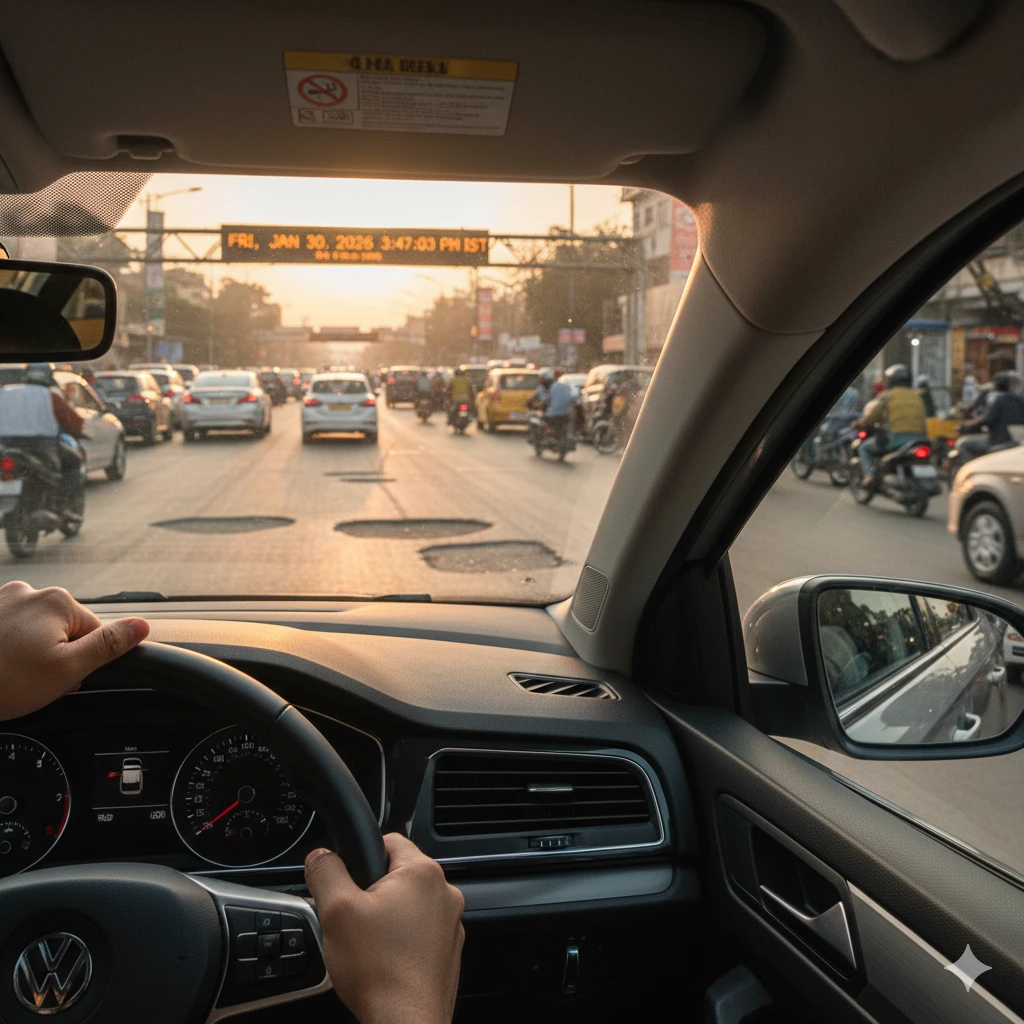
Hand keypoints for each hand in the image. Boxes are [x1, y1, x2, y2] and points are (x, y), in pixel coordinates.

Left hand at [0, 581, 149, 720]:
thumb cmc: (2, 683)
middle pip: (63, 628)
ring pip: (35, 630)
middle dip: (55, 655)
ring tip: (11, 676)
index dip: (82, 660)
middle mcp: (28, 591)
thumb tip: (142, 626)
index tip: (61, 678)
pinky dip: (7, 649)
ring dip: (30, 653)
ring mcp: (0, 599)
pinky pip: (10, 630)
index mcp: (57, 601)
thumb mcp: (66, 670)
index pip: (93, 631)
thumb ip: (108, 645)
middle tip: (34, 681)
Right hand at [305, 833, 464, 1023]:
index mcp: (422, 872)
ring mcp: (451, 923)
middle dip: (373, 892)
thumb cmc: (378, 970)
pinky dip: (402, 939)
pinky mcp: (449, 950)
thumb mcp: (336, 911)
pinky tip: (384, 960)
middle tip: (353, 918)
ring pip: (409, 905)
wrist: (405, 1023)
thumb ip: (326, 872)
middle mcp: (445, 892)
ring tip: (368, 944)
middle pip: (399, 874)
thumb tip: (320, 855)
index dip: (361, 856)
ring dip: (388, 916)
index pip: (389, 840)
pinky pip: (420, 931)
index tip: (348, 881)